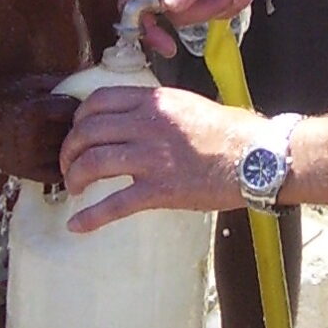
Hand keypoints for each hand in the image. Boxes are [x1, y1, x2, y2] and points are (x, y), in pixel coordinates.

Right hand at [0, 77, 79, 185]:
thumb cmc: (0, 98)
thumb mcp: (28, 83)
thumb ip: (59, 83)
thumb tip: (88, 83)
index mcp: (35, 111)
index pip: (75, 110)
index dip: (78, 106)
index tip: (76, 105)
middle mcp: (34, 136)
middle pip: (74, 132)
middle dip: (77, 125)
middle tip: (74, 121)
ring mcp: (31, 157)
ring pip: (69, 152)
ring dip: (72, 145)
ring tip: (65, 135)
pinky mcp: (28, 172)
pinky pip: (60, 170)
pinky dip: (64, 162)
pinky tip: (60, 152)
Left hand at [59, 82, 249, 230]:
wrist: (258, 158)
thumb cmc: (231, 133)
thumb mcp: (188, 105)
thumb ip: (157, 110)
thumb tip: (134, 119)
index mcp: (154, 102)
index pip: (98, 101)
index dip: (79, 119)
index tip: (77, 133)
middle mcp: (148, 125)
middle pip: (87, 132)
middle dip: (69, 150)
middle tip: (69, 165)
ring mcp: (153, 158)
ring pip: (93, 163)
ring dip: (75, 177)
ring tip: (73, 188)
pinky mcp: (161, 190)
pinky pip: (115, 204)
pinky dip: (91, 217)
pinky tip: (77, 225)